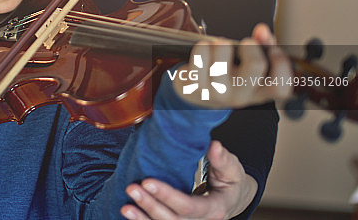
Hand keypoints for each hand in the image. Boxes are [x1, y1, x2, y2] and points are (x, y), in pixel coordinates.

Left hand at [121, 141, 255, 219]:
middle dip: (150, 206)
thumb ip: (222, 159)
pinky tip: (130, 214)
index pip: (188, 207)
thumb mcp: (232, 169)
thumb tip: (214, 146)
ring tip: (125, 207)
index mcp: (215, 209)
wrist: (232, 199)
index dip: (167, 196)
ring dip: (143, 219)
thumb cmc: (229, 182)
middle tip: (132, 188)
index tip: (147, 182)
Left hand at [173, 23, 291, 108]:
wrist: (197, 93)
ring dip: (221, 44)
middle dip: (250, 45)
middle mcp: (241, 96)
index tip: (274, 50)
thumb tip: (263, 30)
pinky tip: (205, 48)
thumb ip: (262, 46)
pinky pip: (200, 58)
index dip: (282, 64)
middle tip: (245, 43)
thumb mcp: (248, 66)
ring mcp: (218, 93)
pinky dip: (202, 47)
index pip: (281, 87)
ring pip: (224, 60)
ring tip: (220, 45)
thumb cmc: (227, 75)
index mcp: (259, 92)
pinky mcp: (197, 87)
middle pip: (256, 64)